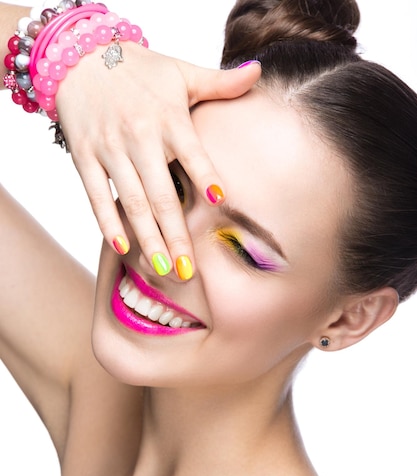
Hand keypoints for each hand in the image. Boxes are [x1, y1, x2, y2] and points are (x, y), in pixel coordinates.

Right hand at [56, 43, 260, 278]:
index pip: (191, 150)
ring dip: (147, 237)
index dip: (204, 173)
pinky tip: (122, 247)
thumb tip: (258, 72)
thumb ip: (219, 81)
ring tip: (161, 268)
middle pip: (161, 193)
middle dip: (176, 234)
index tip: (219, 200)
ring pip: (132, 201)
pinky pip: (96, 195)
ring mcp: (109, 148)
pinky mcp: (84, 156)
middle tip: (188, 269)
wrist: (78, 56)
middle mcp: (139, 136)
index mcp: (168, 117)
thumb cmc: (138, 70)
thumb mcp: (180, 71)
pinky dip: (107, 222)